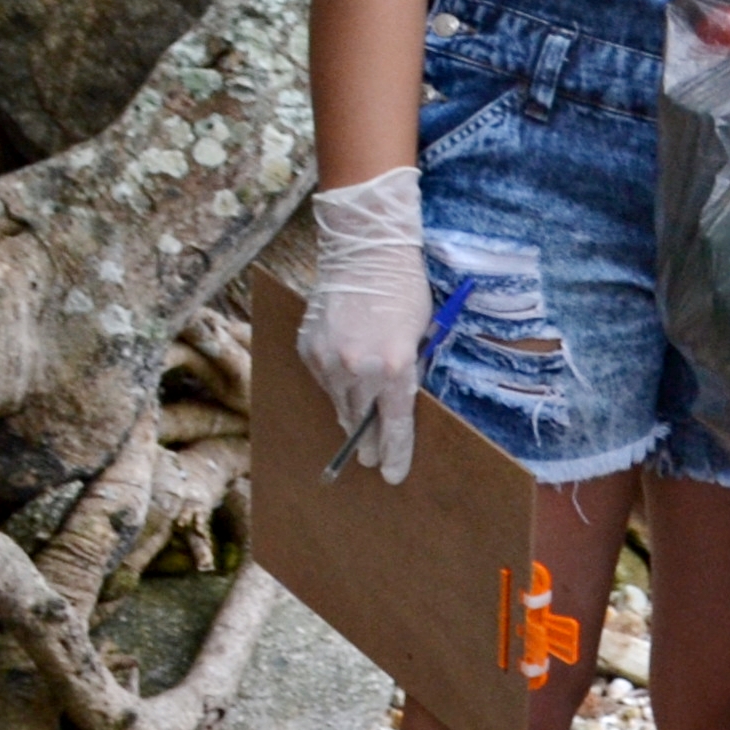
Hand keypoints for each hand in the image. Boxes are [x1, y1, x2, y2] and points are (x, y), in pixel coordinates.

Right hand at [298, 168, 431, 485]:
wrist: (365, 255)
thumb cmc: (405, 292)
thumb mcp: (421, 336)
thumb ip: (408, 373)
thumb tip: (397, 405)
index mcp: (395, 368)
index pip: (395, 425)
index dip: (395, 453)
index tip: (392, 474)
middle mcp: (358, 370)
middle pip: (361, 423)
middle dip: (368, 444)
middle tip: (372, 461)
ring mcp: (328, 361)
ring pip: (339, 405)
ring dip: (350, 415)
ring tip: (358, 424)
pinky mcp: (308, 350)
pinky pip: (322, 381)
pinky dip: (334, 384)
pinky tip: (344, 377)